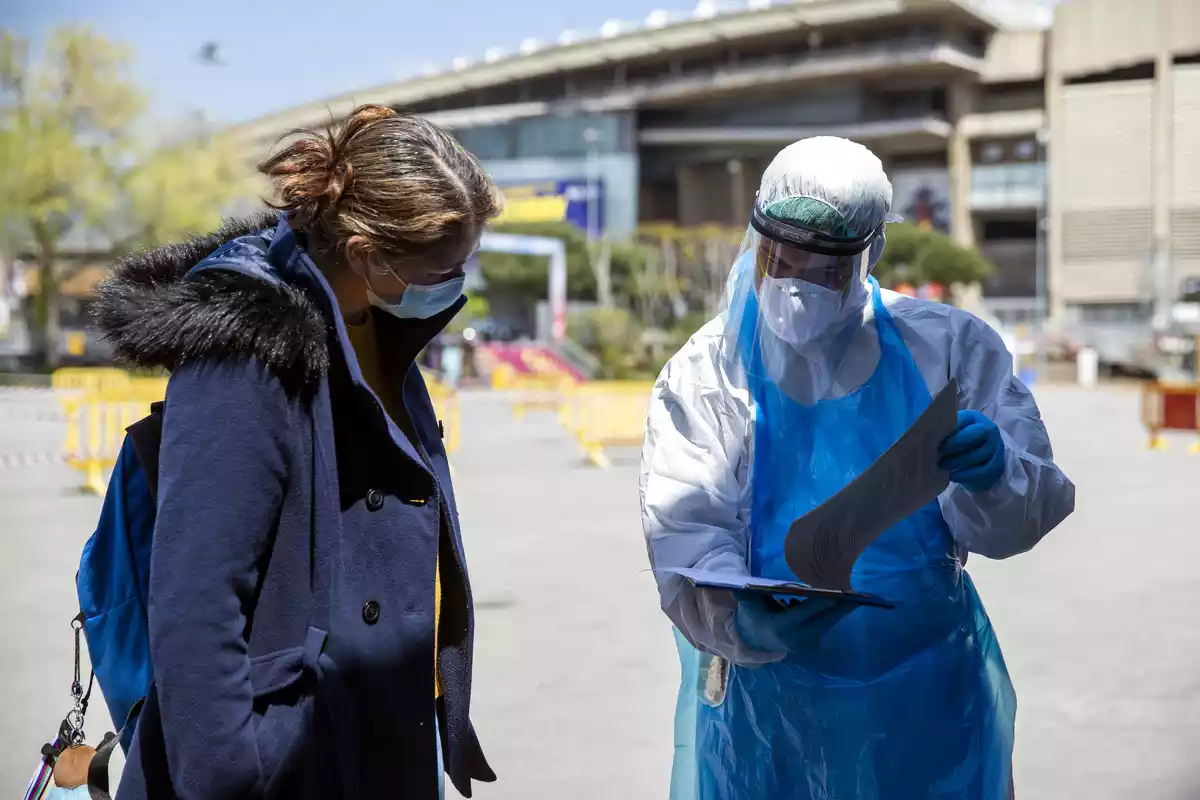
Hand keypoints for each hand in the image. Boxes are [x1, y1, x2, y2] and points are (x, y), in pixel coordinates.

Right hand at [733, 593, 853, 660]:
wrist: (755, 640)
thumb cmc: (753, 616)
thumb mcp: (748, 603)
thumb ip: (745, 591)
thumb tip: (735, 580)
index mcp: (781, 627)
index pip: (805, 612)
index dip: (822, 602)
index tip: (837, 591)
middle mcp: (796, 638)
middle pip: (824, 620)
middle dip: (840, 607)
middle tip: (857, 592)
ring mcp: (806, 642)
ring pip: (828, 623)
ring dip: (839, 610)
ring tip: (854, 595)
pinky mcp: (812, 642)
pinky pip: (825, 625)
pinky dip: (832, 614)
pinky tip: (839, 601)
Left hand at [939, 409, 1005, 491]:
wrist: (979, 458)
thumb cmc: (959, 442)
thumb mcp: (953, 433)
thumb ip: (945, 431)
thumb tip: (927, 436)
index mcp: (975, 418)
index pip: (965, 420)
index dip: (951, 430)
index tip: (936, 441)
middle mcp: (989, 430)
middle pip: (976, 434)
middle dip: (956, 444)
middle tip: (940, 453)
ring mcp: (996, 448)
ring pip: (978, 454)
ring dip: (958, 461)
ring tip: (943, 465)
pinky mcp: (997, 465)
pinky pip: (983, 471)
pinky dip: (966, 475)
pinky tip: (953, 476)